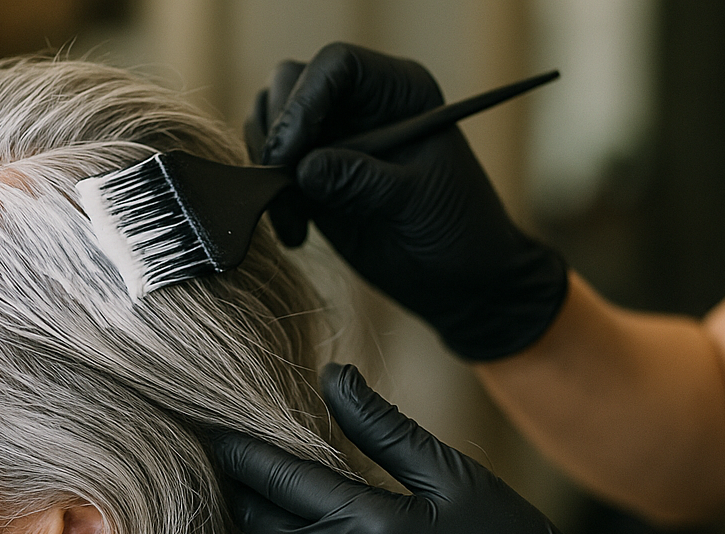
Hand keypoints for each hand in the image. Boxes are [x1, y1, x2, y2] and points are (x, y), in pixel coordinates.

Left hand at [213, 364, 700, 533]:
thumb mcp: (453, 475)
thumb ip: (382, 428)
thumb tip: (331, 376)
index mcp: (371, 524)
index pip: (280, 480)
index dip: (242, 454)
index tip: (217, 433)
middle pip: (262, 528)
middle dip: (248, 495)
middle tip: (245, 471)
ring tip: (276, 521)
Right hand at [244, 43, 567, 360]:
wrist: (456, 278)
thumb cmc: (456, 229)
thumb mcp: (417, 202)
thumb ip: (363, 180)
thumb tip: (305, 169)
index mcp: (398, 92)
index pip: (338, 65)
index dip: (305, 99)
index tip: (291, 153)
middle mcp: (359, 104)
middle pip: (290, 84)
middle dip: (278, 134)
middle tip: (284, 188)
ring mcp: (331, 137)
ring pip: (269, 122)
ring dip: (268, 169)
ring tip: (296, 219)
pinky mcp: (310, 175)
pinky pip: (268, 168)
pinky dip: (269, 197)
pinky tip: (296, 232)